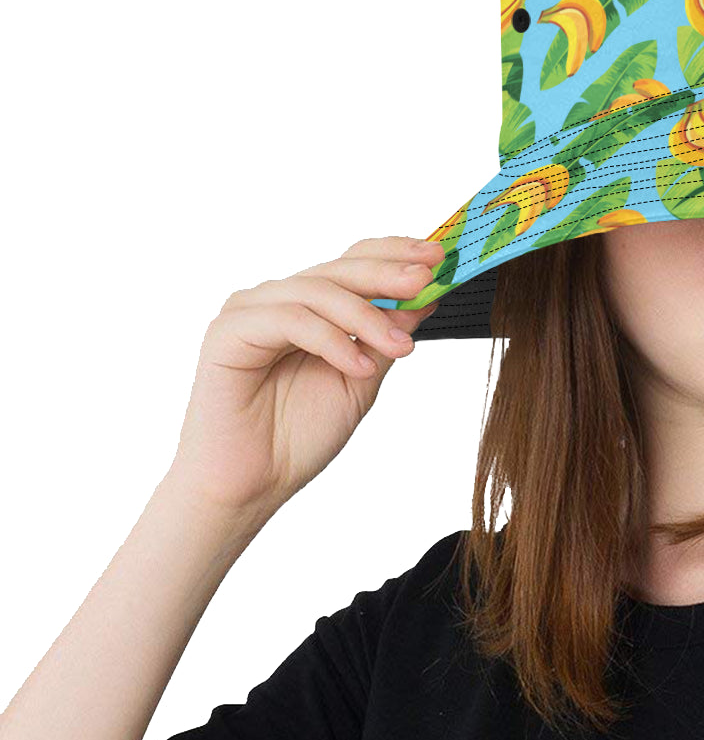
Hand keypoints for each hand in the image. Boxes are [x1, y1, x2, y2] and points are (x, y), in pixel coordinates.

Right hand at [165, 234, 443, 515]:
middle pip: (338, 269)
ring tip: (400, 347)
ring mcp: (250, 312)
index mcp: (309, 307)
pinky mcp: (228, 333)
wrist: (253, 485)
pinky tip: (358, 368)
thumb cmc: (298, 436)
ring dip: (366, 318)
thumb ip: (386, 337)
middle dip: (388, 273)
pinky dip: (331, 342)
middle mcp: (278, 300)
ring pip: (317, 292)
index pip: (353, 263)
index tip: (439, 257)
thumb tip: (427, 296)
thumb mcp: (361, 380)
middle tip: (426, 279)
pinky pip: (289, 321)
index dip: (395, 254)